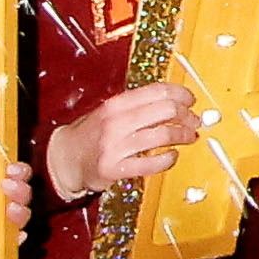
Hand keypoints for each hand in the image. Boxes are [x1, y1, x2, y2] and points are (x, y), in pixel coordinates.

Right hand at [52, 84, 200, 198]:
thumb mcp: (110, 112)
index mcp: (116, 104)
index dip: (181, 94)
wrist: (65, 159)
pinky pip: (152, 163)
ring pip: (163, 135)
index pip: (157, 90)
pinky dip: (169, 159)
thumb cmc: (92, 134)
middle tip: (194, 121)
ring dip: (183, 135)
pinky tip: (173, 156)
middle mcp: (117, 122)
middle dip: (187, 115)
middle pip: (166, 110)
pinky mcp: (116, 168)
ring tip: (189, 137)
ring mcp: (116, 146)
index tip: (191, 99)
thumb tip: (174, 101)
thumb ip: (138, 106)